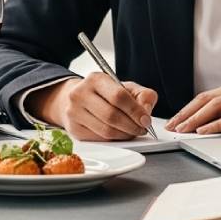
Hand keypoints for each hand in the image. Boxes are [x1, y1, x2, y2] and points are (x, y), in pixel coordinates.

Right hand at [28, 73, 157, 140]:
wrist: (78, 99)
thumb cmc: (106, 93)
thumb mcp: (126, 87)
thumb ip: (143, 95)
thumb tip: (146, 110)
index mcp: (95, 79)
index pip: (118, 96)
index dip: (135, 111)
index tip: (146, 120)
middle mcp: (80, 94)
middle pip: (112, 116)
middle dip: (132, 126)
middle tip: (142, 129)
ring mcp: (74, 112)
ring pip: (106, 131)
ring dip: (125, 135)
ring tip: (133, 132)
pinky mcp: (74, 129)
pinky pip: (99, 139)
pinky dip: (114, 140)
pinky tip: (120, 134)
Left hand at [165, 78, 220, 134]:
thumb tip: (208, 122)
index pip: (206, 96)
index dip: (188, 109)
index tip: (175, 120)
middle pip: (207, 99)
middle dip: (186, 113)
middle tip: (172, 126)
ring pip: (216, 106)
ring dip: (196, 118)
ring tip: (182, 129)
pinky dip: (215, 124)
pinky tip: (203, 131)